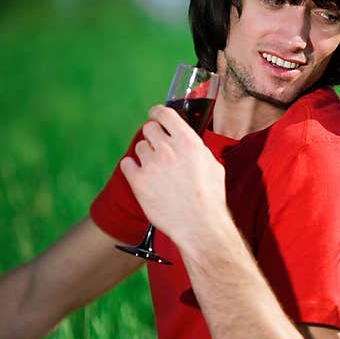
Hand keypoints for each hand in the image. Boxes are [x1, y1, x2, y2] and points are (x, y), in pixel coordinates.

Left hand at [120, 105, 225, 244]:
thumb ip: (197, 150)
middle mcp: (168, 149)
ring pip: (139, 148)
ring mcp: (151, 165)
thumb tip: (189, 143)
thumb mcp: (213, 166)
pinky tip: (142, 177)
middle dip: (153, 137)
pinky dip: (132, 169)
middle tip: (158, 149)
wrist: (199, 225)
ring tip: (157, 171)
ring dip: (145, 156)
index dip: (157, 113)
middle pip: (149, 129)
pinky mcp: (138, 181)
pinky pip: (127, 164)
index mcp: (188, 142)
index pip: (165, 114)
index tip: (154, 115)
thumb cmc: (210, 199)